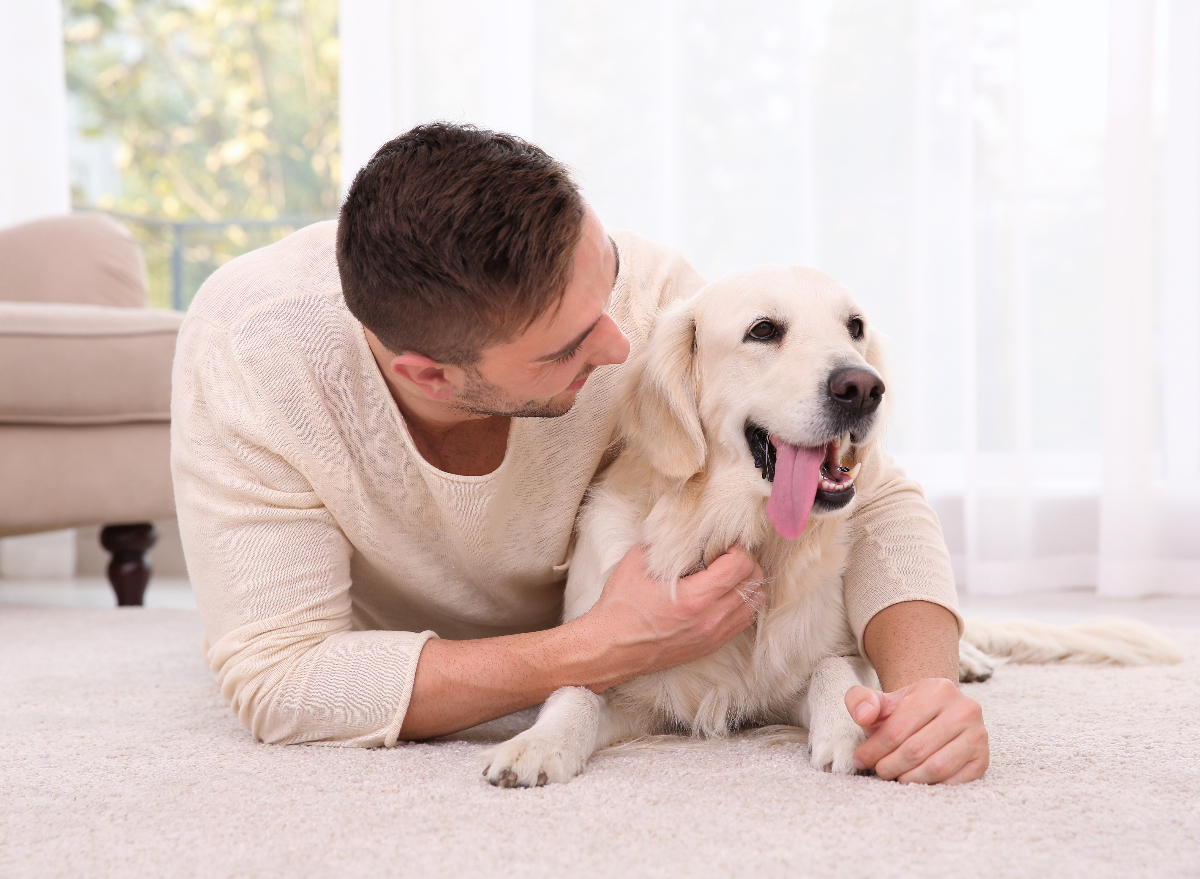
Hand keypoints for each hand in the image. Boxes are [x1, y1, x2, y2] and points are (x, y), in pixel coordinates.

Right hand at [584, 544, 764, 685]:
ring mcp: (713, 635)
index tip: (725, 541)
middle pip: (754, 583)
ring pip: (754, 604)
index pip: (740, 566)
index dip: (738, 548)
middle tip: (727, 553)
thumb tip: (681, 526)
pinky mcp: (711, 645)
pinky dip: (741, 603)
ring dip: (746, 584)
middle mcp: (710, 619)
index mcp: (695, 598)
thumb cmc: (620, 606)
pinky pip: (744, 621)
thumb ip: (664, 542)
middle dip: (746, 562)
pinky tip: (723, 594)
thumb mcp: (636, 563)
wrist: (611, 648)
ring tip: (727, 573)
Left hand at [844, 677, 987, 784]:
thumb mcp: (881, 700)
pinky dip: (932, 786)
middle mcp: (964, 709)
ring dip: (910, 779)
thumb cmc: (904, 710)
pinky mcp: (983, 759)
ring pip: (938, 768)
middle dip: (891, 765)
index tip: (861, 759)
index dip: (875, 748)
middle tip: (879, 771)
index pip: (898, 727)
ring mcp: (978, 734)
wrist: (936, 714)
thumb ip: (861, 701)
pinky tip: (917, 780)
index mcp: (937, 690)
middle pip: (917, 750)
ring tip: (895, 776)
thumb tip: (862, 716)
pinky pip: (955, 781)